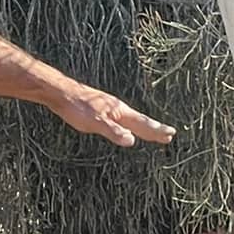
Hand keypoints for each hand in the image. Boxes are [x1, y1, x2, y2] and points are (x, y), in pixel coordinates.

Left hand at [50, 84, 174, 147]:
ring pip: (132, 120)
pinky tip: (125, 128)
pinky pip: (122, 120)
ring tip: (152, 132)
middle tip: (169, 136)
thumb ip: (113, 131)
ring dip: (144, 127)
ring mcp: (110, 109)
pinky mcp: (101, 110)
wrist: (61, 93)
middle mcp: (118, 109)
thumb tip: (131, 141)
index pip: (143, 124)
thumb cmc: (77, 107)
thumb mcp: (95, 122)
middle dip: (155, 130)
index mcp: (120, 112)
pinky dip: (129, 126)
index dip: (157, 130)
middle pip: (141, 122)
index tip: (171, 134)